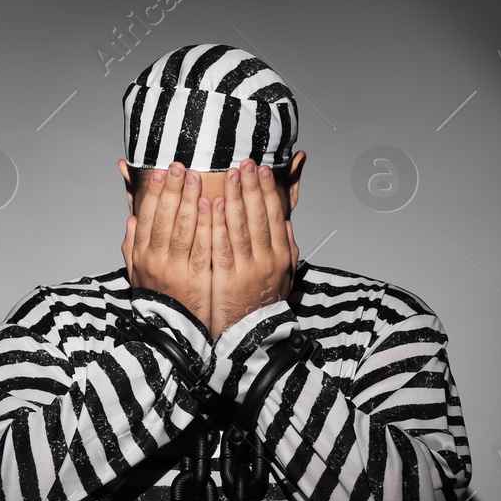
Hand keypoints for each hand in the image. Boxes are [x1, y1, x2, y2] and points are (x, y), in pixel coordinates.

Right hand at [121, 161, 211, 327]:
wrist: (172, 334)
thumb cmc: (159, 301)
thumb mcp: (137, 274)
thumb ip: (132, 246)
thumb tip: (131, 219)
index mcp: (142, 256)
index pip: (146, 218)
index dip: (153, 193)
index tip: (160, 173)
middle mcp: (156, 260)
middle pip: (164, 218)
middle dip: (172, 189)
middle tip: (179, 166)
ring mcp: (176, 269)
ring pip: (182, 228)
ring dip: (189, 199)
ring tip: (195, 176)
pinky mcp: (197, 278)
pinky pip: (201, 245)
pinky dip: (205, 223)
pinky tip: (212, 204)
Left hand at [209, 159, 298, 339]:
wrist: (251, 337)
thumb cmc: (263, 305)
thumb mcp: (285, 278)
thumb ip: (287, 249)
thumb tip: (286, 223)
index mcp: (281, 257)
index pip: (275, 217)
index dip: (268, 192)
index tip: (262, 170)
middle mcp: (267, 261)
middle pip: (259, 216)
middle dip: (252, 187)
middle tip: (245, 163)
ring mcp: (247, 269)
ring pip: (240, 227)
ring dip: (235, 198)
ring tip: (229, 174)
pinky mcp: (227, 279)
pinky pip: (221, 246)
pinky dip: (217, 224)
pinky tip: (213, 204)